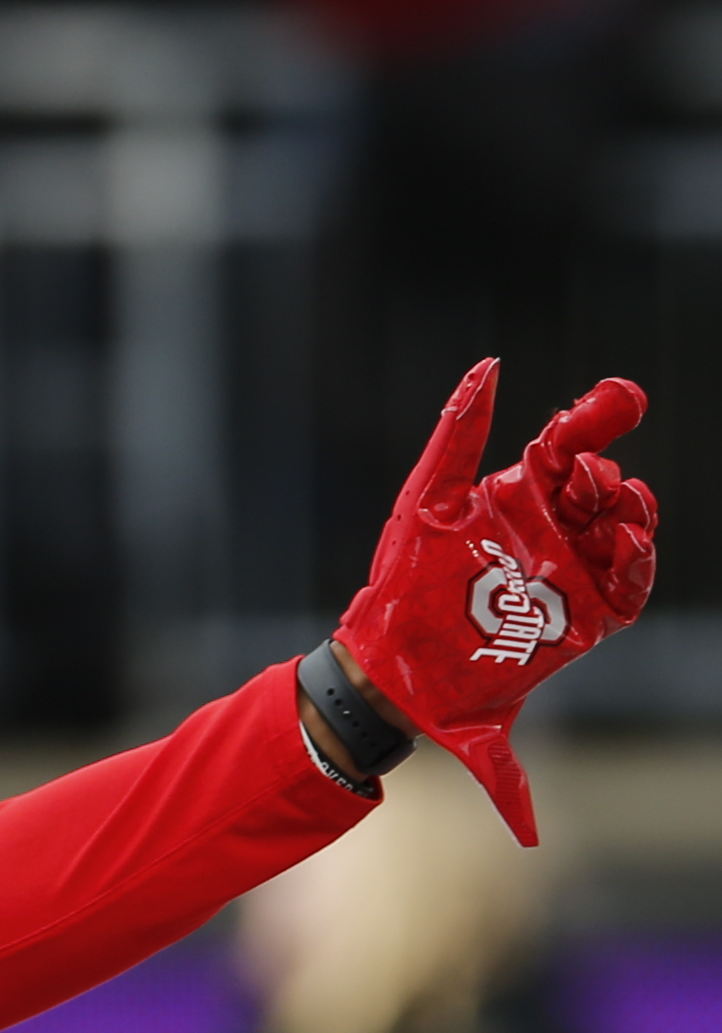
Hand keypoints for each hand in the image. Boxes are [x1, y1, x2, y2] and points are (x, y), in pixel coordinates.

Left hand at [334, 361, 657, 846]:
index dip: (600, 416)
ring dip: (630, 509)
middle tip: (581, 475)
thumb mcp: (427, 500)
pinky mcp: (586, 618)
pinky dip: (638, 560)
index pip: (570, 445)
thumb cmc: (402, 581)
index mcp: (516, 495)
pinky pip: (630, 583)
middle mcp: (550, 528)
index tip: (622, 397)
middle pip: (603, 486)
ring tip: (612, 504)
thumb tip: (488, 366)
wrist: (394, 666)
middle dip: (604, 474)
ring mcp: (571, 570)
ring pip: (626, 527)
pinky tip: (626, 541)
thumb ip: (459, 433)